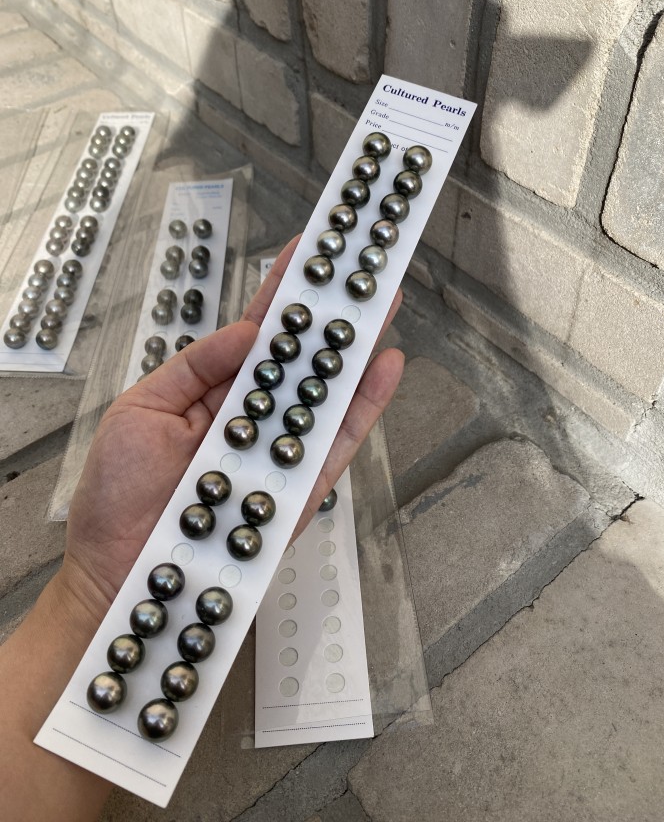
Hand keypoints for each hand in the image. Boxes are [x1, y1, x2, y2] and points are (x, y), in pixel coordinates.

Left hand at [62, 237, 403, 625]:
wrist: (124, 572)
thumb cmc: (119, 496)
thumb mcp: (141, 409)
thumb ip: (195, 366)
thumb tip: (248, 332)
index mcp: (215, 392)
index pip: (259, 332)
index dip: (285, 291)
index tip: (311, 250)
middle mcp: (254, 416)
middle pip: (303, 355)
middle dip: (334, 311)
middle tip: (364, 266)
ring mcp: (281, 449)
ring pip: (329, 390)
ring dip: (359, 345)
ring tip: (383, 299)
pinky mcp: (301, 488)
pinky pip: (340, 442)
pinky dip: (366, 405)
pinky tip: (386, 366)